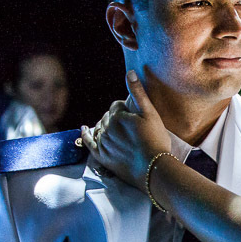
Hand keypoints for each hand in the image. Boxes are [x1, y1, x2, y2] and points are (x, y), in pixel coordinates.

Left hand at [81, 69, 173, 189]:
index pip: (116, 106)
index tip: (134, 116)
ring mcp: (103, 142)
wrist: (153, 169)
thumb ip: (138, 93)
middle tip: (128, 125)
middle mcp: (107, 128)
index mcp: (118, 116)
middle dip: (115, 117)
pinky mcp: (102, 156)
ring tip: (112, 127)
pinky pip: (88, 142)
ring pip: (99, 127)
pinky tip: (84, 129)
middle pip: (107, 116)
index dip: (126, 109)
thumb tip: (130, 72)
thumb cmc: (156, 141)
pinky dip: (86, 135)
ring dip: (104, 125)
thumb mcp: (151, 114)